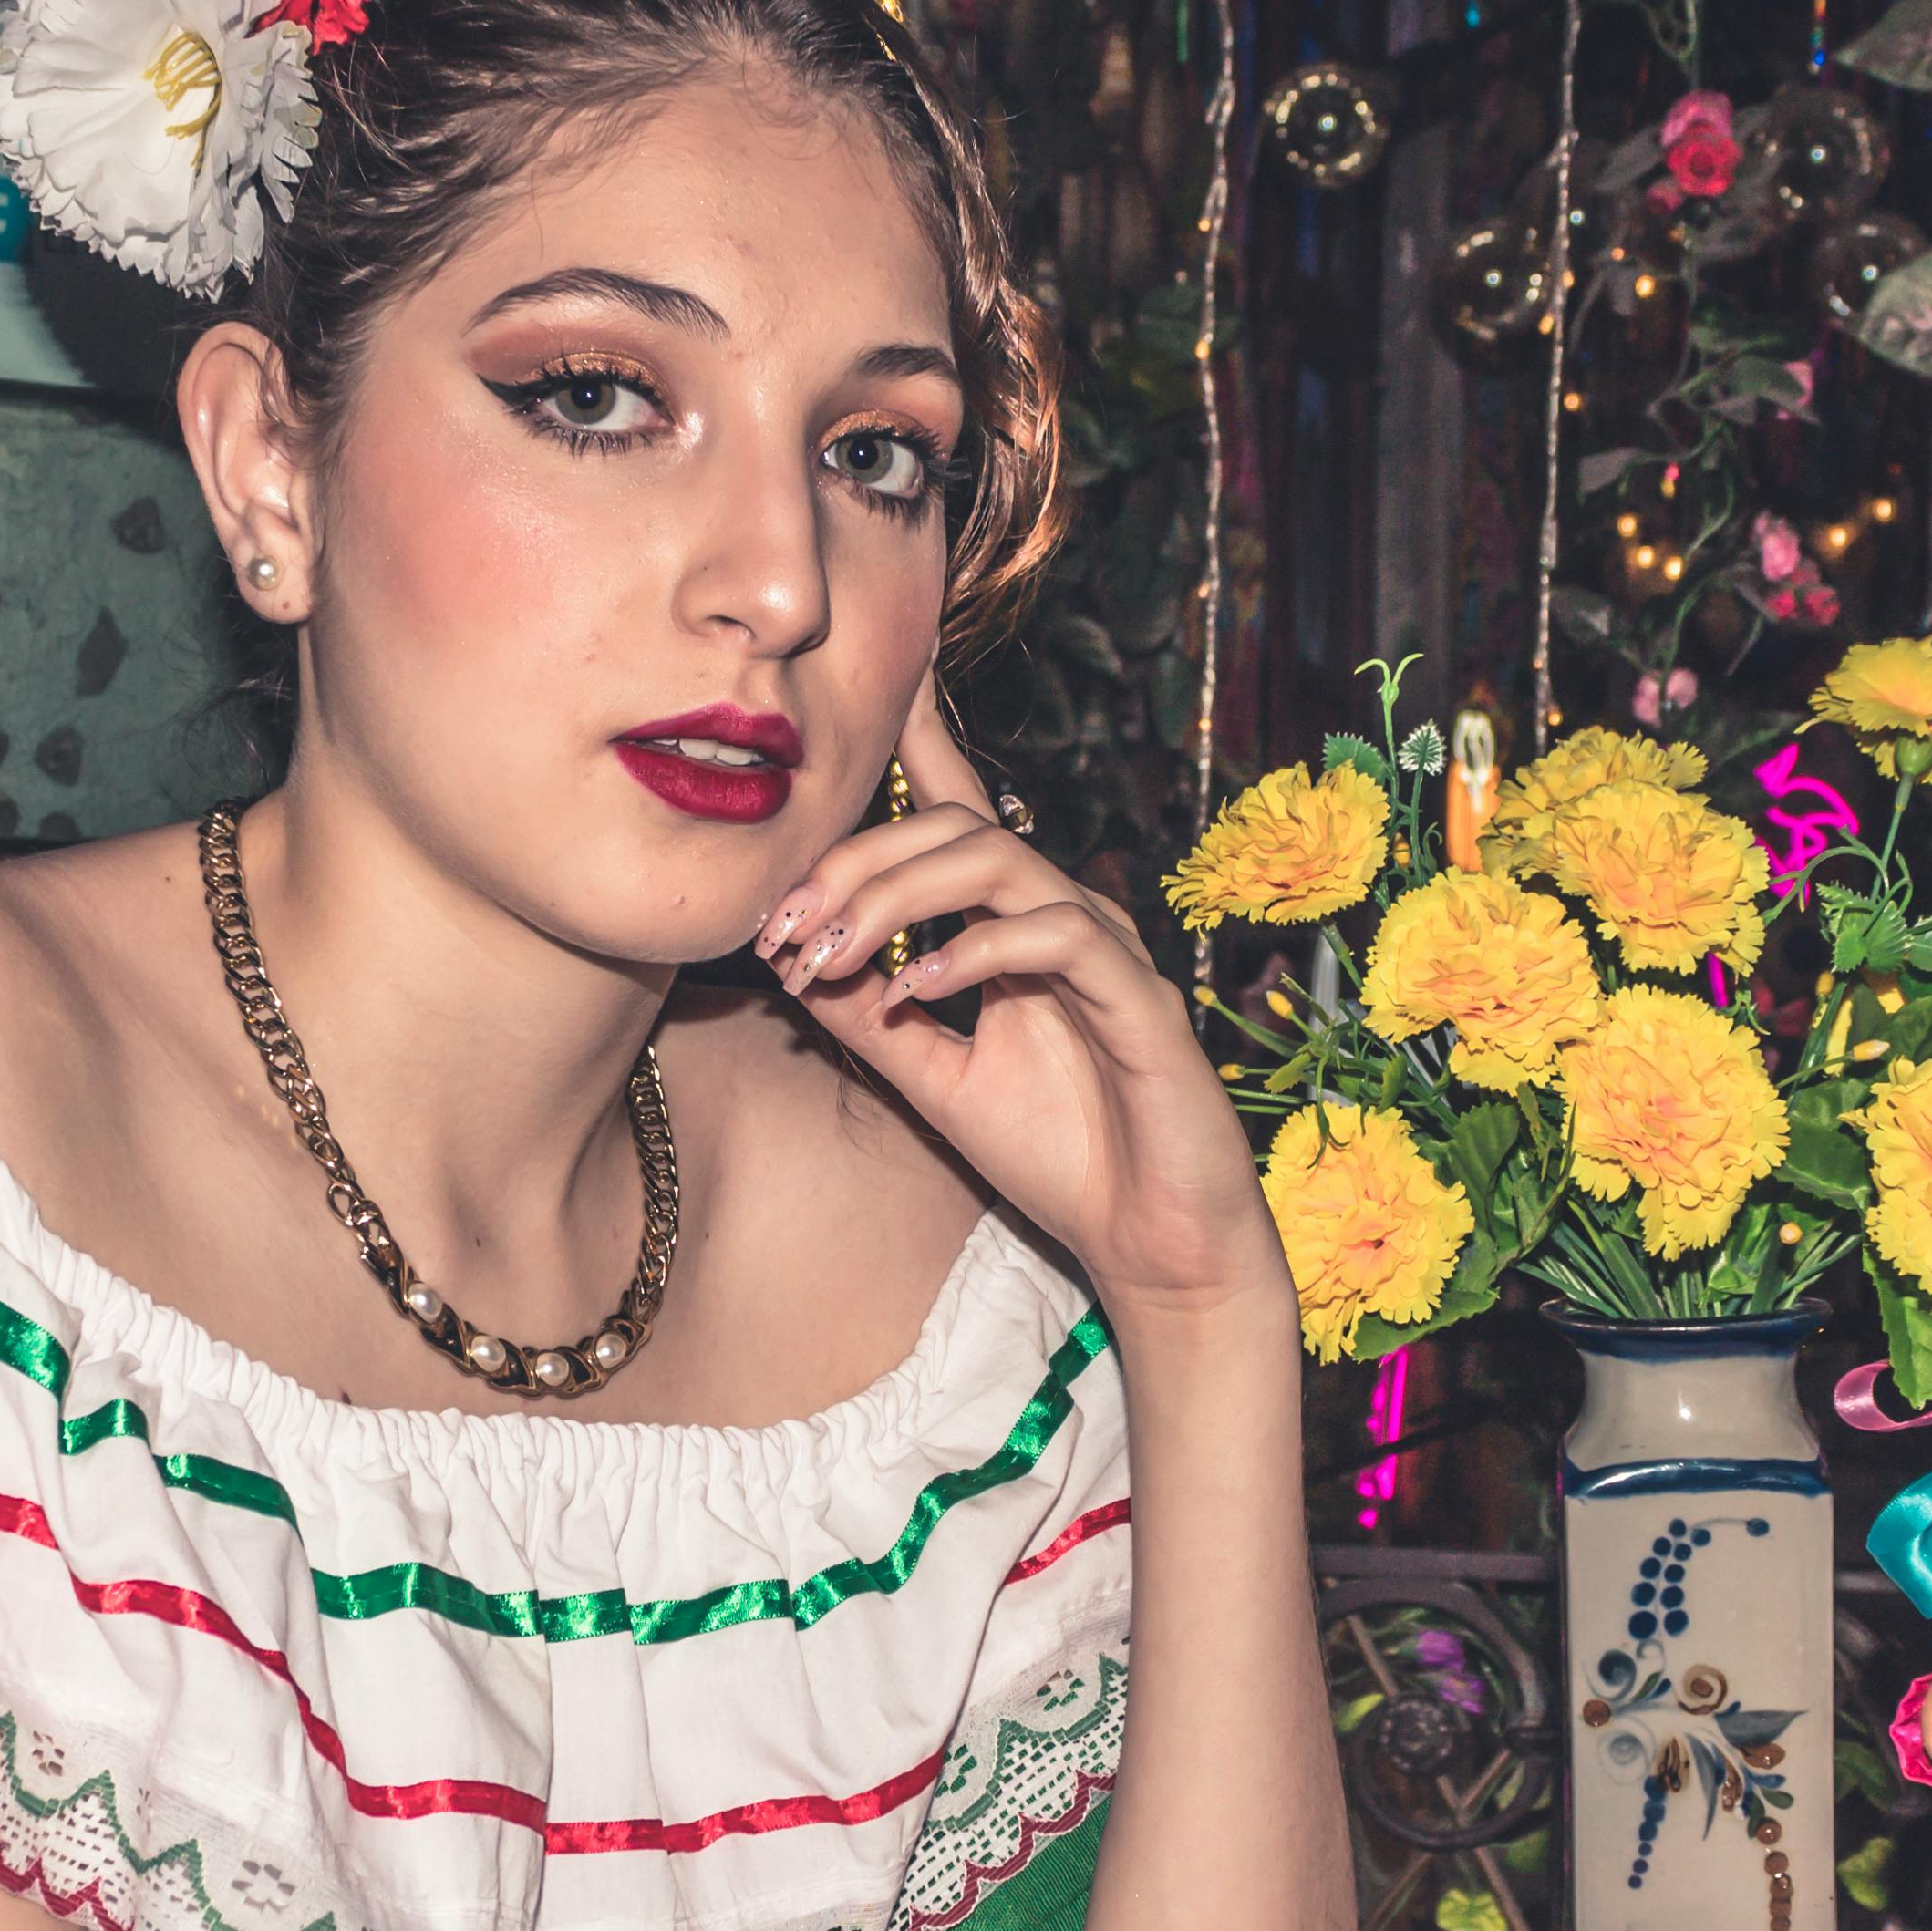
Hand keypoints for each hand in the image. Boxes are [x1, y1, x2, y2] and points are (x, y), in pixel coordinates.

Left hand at [758, 682, 1279, 1325]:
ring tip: (830, 954)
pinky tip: (917, 989)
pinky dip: (975, 951)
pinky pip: (1054, 936)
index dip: (919, 739)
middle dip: (854, 861)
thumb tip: (791, 961)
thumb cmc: (1060, 1156)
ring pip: (999, 862)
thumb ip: (873, 1017)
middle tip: (781, 923)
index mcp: (1018, 927)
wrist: (1150, 1239)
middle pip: (956, 828)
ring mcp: (1106, 951)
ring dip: (897, 897)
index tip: (865, 691)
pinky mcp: (1139, 997)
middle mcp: (1064, 918)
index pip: (961, 815)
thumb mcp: (935, 1080)